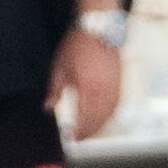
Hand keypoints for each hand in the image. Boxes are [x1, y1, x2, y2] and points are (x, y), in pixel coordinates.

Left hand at [54, 23, 123, 138]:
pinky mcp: (120, 82)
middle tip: (79, 139)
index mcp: (86, 87)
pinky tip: (102, 119)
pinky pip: (116, 105)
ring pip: (108, 115)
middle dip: (88, 132)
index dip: (77, 131)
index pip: (83, 117)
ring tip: (90, 132)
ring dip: (99, 126)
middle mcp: (102, 90)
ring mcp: (114, 87)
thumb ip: (55, 90)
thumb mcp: (60, 67)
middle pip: (97, 119)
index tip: (70, 138)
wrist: (98, 28)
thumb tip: (47, 107)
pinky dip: (109, 116)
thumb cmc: (77, 45)